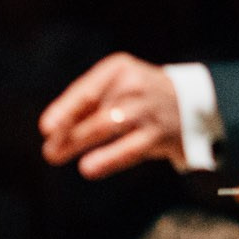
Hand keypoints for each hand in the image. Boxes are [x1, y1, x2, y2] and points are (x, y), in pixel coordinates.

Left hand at [38, 54, 186, 179]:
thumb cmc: (140, 99)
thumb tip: (51, 129)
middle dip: (65, 131)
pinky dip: (106, 159)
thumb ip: (87, 104)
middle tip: (49, 150)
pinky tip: (88, 168)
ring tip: (55, 156)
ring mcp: (147, 109)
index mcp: (118, 70)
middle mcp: (133, 85)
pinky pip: (128, 149)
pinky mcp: (158, 135)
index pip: (86, 90)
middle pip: (92, 108)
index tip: (46, 128)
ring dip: (77, 142)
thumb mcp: (117, 88)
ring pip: (106, 126)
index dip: (64, 110)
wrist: (193, 105)